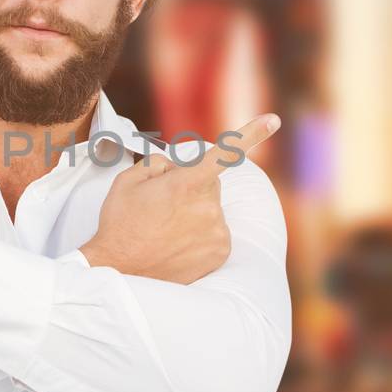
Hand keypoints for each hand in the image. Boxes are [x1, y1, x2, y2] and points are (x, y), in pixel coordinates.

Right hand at [80, 114, 280, 284]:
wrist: (119, 271)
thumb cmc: (120, 223)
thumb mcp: (128, 180)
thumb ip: (157, 163)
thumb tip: (175, 165)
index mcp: (186, 183)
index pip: (224, 153)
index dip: (252, 134)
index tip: (273, 121)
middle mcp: (208, 207)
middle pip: (209, 183)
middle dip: (191, 186)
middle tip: (162, 205)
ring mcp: (217, 231)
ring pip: (211, 208)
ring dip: (194, 212)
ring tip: (164, 229)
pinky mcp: (221, 252)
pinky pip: (215, 231)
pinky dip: (200, 234)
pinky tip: (176, 243)